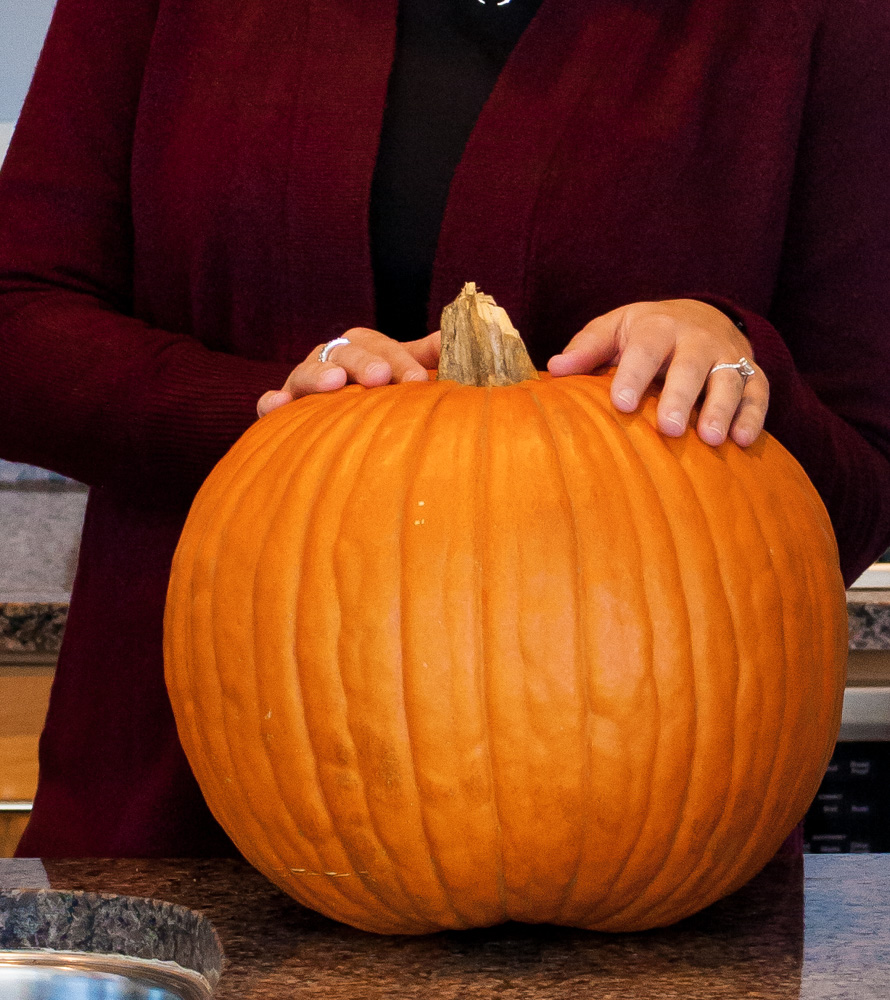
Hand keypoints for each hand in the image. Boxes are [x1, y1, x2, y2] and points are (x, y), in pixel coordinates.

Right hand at [257, 328, 440, 416]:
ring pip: (307, 372)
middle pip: (344, 353)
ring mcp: (303, 383)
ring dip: (319, 375)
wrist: (344, 428)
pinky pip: (271, 402)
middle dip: (364, 363)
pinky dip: (272, 402)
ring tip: (334, 382)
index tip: (418, 381)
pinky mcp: (282, 407)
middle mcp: (331, 359)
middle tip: (381, 377)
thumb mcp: (404, 373)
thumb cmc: (381, 397)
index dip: (400, 360)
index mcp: (362, 348)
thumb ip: (425, 358)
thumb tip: (450, 339)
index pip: (380, 346)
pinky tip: (277, 406)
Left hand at [547, 299, 768, 446]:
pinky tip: (743, 440)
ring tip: (711, 439)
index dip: (633, 376)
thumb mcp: (615, 329)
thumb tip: (554, 369)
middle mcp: (697, 339)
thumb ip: (587, 348)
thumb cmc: (646, 332)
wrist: (702, 314)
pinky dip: (754, 415)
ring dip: (722, 409)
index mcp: (657, 327)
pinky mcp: (751, 372)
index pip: (644, 350)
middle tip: (670, 429)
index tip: (621, 404)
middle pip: (691, 366)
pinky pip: (758, 392)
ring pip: (729, 380)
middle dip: (680, 396)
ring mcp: (727, 355)